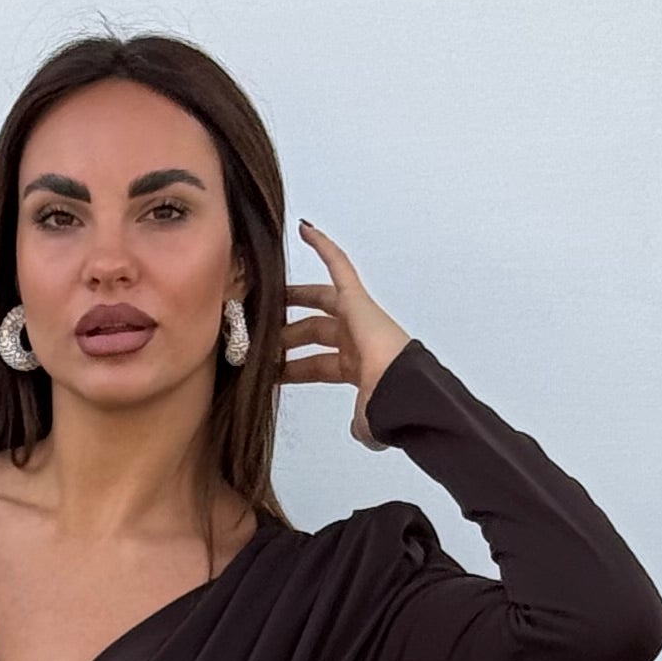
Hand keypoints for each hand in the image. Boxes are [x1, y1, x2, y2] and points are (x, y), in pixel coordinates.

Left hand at [283, 223, 411, 446]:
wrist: (402, 391)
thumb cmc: (389, 405)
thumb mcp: (367, 421)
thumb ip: (361, 424)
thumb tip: (361, 432)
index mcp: (358, 368)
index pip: (317, 365)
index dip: (292, 368)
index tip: (269, 371)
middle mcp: (358, 339)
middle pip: (314, 330)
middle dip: (286, 331)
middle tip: (259, 328)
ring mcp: (358, 317)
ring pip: (318, 302)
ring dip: (292, 298)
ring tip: (263, 288)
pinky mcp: (357, 300)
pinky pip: (339, 266)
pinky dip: (323, 246)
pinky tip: (305, 228)